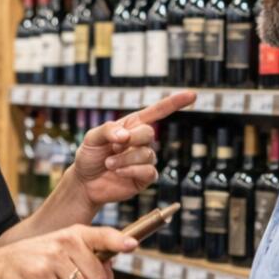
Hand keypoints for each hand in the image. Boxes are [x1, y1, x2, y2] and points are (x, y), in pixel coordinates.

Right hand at [0, 225, 136, 278]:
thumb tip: (109, 275)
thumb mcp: (64, 250)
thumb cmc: (38, 259)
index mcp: (75, 233)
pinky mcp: (40, 274)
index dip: (119, 241)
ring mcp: (52, 257)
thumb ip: (89, 258)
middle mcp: (66, 241)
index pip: (103, 235)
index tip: (133, 245)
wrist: (1, 265)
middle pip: (97, 277)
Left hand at [71, 90, 196, 206]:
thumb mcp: (91, 138)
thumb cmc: (89, 156)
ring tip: (109, 164)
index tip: (192, 95)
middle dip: (132, 139)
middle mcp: (141, 142)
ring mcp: (144, 160)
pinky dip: (132, 170)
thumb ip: (107, 130)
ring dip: (125, 159)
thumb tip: (126, 136)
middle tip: (114, 146)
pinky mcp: (144, 178)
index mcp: (132, 126)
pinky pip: (149, 172)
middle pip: (149, 133)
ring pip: (147, 155)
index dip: (174, 103)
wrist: (85, 183)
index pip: (157, 112)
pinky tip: (119, 172)